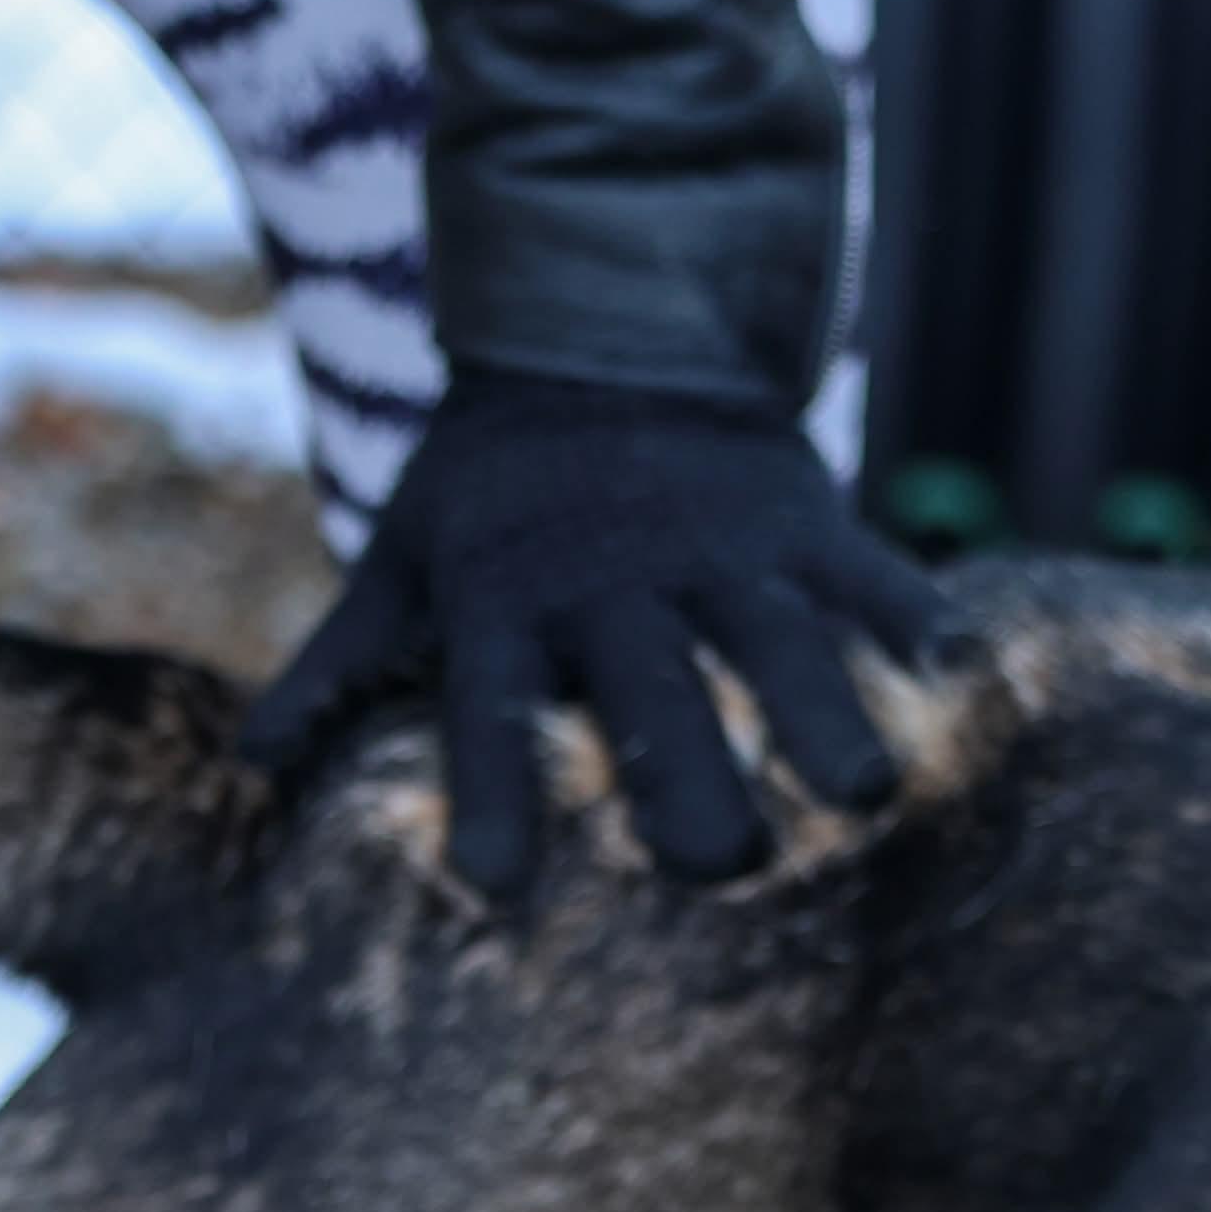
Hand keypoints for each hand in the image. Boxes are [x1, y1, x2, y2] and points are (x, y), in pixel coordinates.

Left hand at [243, 366, 959, 898]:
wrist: (599, 322)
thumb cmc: (495, 477)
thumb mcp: (407, 551)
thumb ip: (341, 658)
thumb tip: (256, 763)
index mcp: (507, 599)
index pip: (491, 710)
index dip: (493, 795)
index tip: (493, 889)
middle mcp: (612, 581)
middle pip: (652, 690)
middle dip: (687, 777)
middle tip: (722, 871)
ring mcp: (715, 545)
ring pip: (773, 638)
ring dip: (820, 712)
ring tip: (865, 797)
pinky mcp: (800, 511)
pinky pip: (864, 568)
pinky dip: (909, 613)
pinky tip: (954, 669)